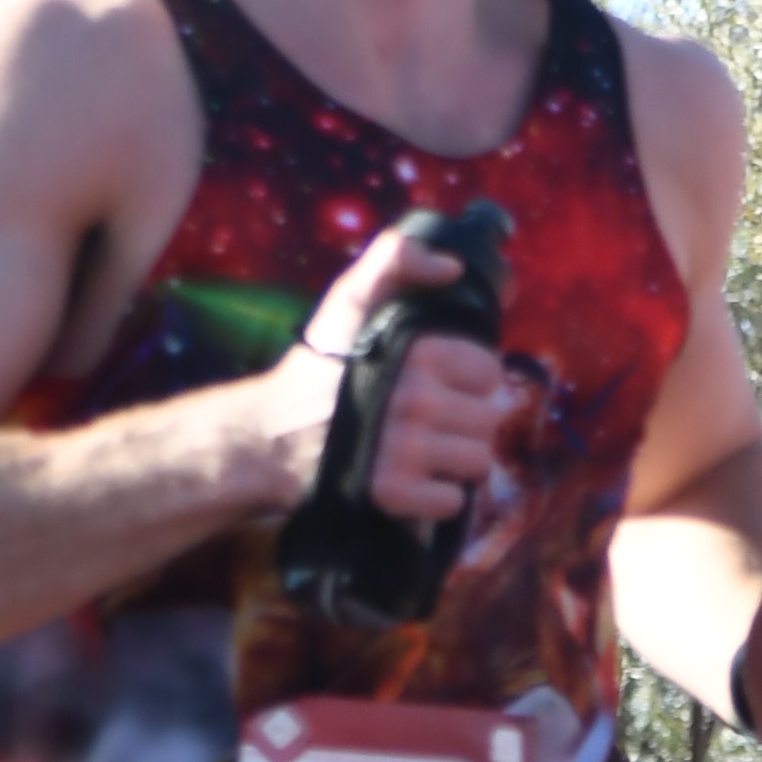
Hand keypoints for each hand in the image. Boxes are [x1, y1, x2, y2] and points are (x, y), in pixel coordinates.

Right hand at [252, 219, 515, 528]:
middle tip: (435, 420)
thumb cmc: (320, 365)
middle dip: (468, 421)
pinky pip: (452, 501)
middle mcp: (415, 402)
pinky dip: (439, 496)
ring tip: (430, 450)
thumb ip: (395, 260)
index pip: (489, 372)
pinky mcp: (392, 493)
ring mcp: (404, 451)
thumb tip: (453, 268)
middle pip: (489, 420)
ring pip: (478, 462)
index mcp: (419, 352)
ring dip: (460, 460)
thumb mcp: (350, 297)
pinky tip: (418, 480)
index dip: (471, 378)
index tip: (446, 383)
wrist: (271, 435)